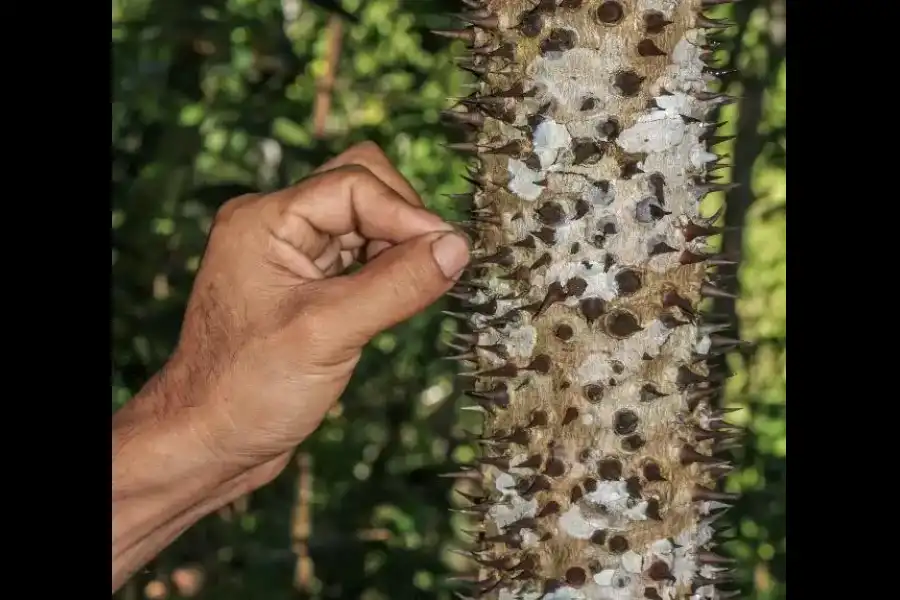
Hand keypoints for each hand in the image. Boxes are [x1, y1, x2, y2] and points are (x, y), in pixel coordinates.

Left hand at [155, 142, 469, 480]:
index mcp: (264, 220)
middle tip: (430, 268)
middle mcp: (274, 226)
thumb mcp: (330, 332)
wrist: (207, 444)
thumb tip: (456, 247)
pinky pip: (358, 256)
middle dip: (402, 222)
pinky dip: (385, 271)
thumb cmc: (246, 391)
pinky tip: (396, 301)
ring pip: (364, 221)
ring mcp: (289, 255)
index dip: (408, 215)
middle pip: (360, 187)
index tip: (451, 251)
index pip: (355, 185)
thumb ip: (397, 284)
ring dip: (397, 248)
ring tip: (412, 292)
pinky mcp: (304, 285)